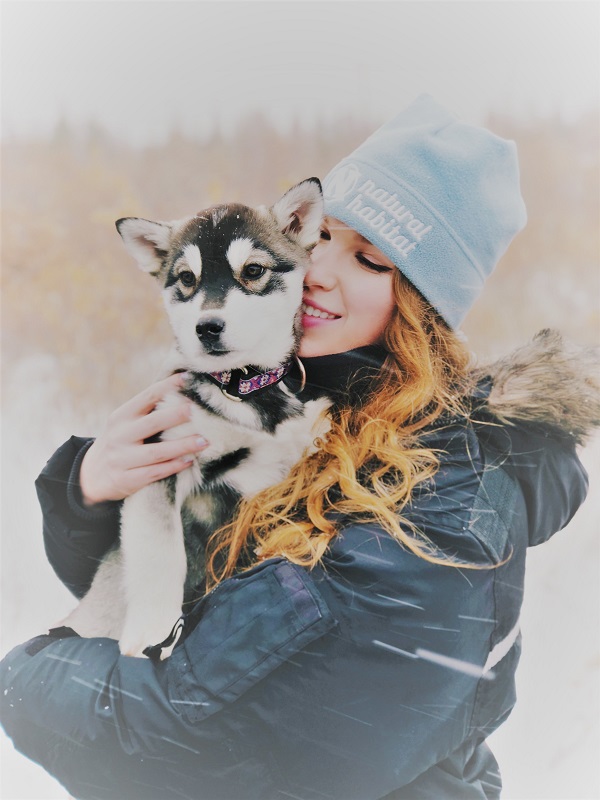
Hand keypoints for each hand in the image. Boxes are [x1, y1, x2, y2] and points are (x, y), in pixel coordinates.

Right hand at [79, 373, 207, 504]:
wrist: (91, 476)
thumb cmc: (120, 443)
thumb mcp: (125, 424)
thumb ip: (148, 411)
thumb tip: (182, 390)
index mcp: (122, 416)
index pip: (147, 396)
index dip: (168, 386)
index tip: (188, 378)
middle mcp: (120, 435)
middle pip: (152, 423)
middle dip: (176, 415)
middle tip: (197, 411)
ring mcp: (122, 458)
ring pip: (157, 452)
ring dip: (182, 446)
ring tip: (204, 441)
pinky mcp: (126, 480)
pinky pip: (154, 473)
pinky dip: (173, 467)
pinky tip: (189, 461)